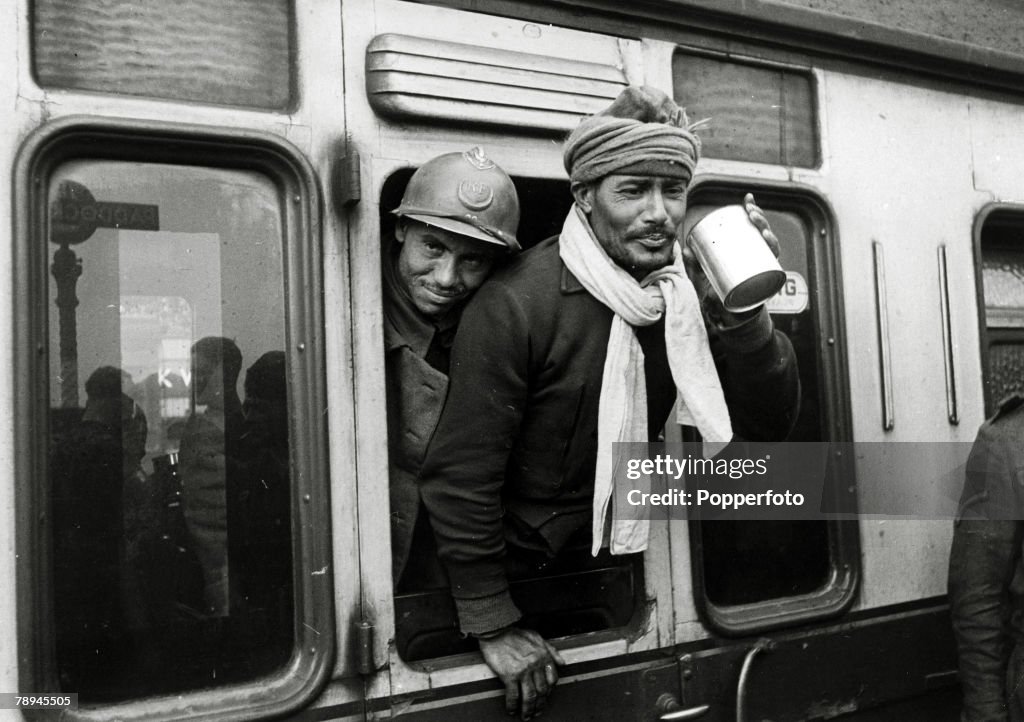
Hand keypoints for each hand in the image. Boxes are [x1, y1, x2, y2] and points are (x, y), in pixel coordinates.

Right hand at [478, 627, 565, 718]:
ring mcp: (523, 671)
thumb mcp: (537, 637)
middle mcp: (535, 665)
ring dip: (529, 709)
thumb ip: (551, 650)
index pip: (552, 679)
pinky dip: (513, 705)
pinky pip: (513, 695)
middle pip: (542, 691)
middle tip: (537, 712)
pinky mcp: (509, 675)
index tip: (545, 697)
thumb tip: (562, 662)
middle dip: (540, 704)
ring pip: (530, 696)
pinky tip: (512, 710)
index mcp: (543, 656)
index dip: (549, 691)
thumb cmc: (515, 633)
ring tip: (526, 716)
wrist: (497, 629)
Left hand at [682, 192, 777, 325]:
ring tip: (758, 225)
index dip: (753, 211)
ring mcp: (762, 270)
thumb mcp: (702, 278)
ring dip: (768, 232)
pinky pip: (773, 266)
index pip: (752, 228)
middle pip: (762, 233)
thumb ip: (694, 265)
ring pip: (771, 246)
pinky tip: (769, 242)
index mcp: (746, 251)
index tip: (747, 199)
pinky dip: (773, 254)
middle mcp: (757, 258)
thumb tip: (685, 248)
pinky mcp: (765, 283)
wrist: (726, 320)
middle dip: (759, 218)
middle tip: (750, 212)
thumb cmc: (717, 295)